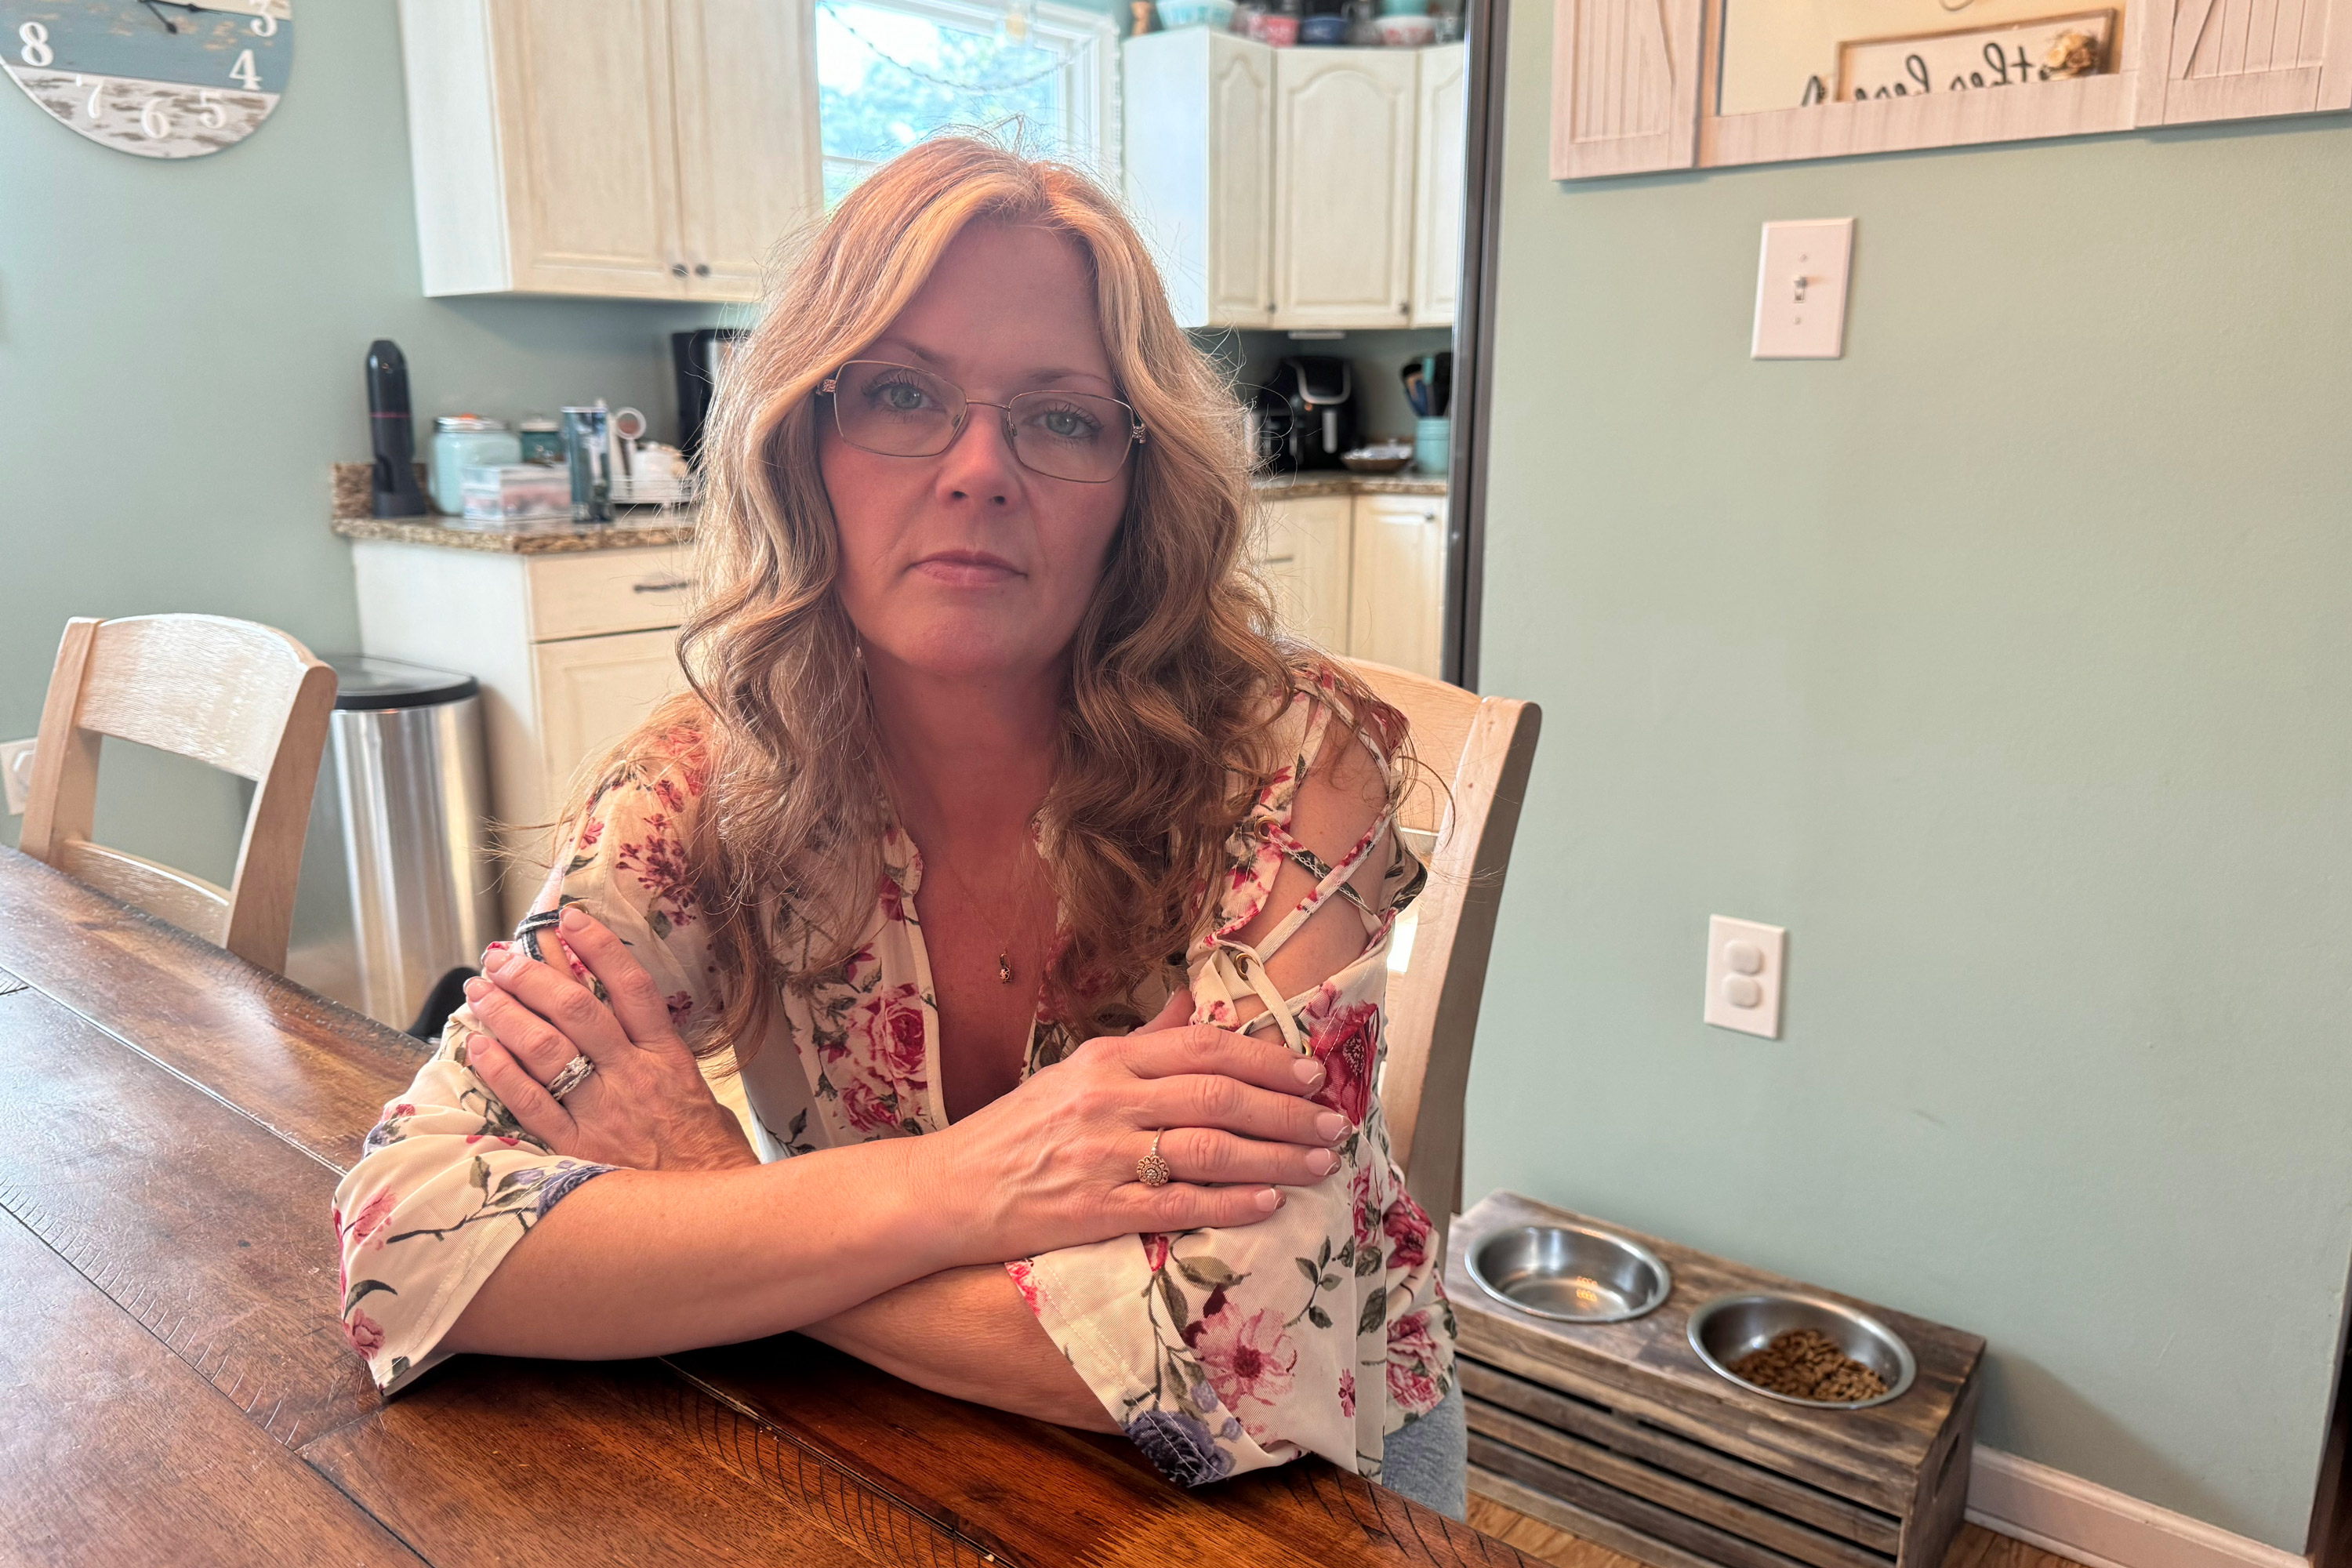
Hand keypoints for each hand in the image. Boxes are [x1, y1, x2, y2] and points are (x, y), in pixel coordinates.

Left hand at [460, 906, 758, 1171]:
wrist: (715, 1220)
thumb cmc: (711, 1161)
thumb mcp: (701, 1098)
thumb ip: (664, 1065)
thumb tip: (635, 1034)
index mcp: (667, 1059)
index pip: (631, 988)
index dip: (598, 948)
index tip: (568, 920)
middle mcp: (632, 1078)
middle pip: (577, 1011)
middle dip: (533, 976)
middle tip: (500, 956)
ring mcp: (603, 1113)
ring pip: (547, 1050)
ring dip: (508, 1014)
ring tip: (479, 990)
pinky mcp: (579, 1151)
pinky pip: (532, 1105)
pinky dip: (502, 1073)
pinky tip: (480, 1046)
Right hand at [921, 988, 1345, 1265]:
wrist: (946, 1190)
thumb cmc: (1016, 1131)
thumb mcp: (1074, 1070)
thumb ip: (1142, 1039)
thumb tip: (1192, 999)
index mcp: (1107, 1059)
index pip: (1203, 1046)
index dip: (1266, 1057)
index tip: (1313, 1072)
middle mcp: (1108, 1100)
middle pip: (1218, 1094)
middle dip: (1287, 1110)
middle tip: (1333, 1123)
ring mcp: (1103, 1156)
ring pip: (1209, 1149)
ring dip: (1275, 1157)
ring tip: (1318, 1164)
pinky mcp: (1096, 1210)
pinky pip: (1178, 1204)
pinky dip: (1230, 1204)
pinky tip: (1268, 1204)